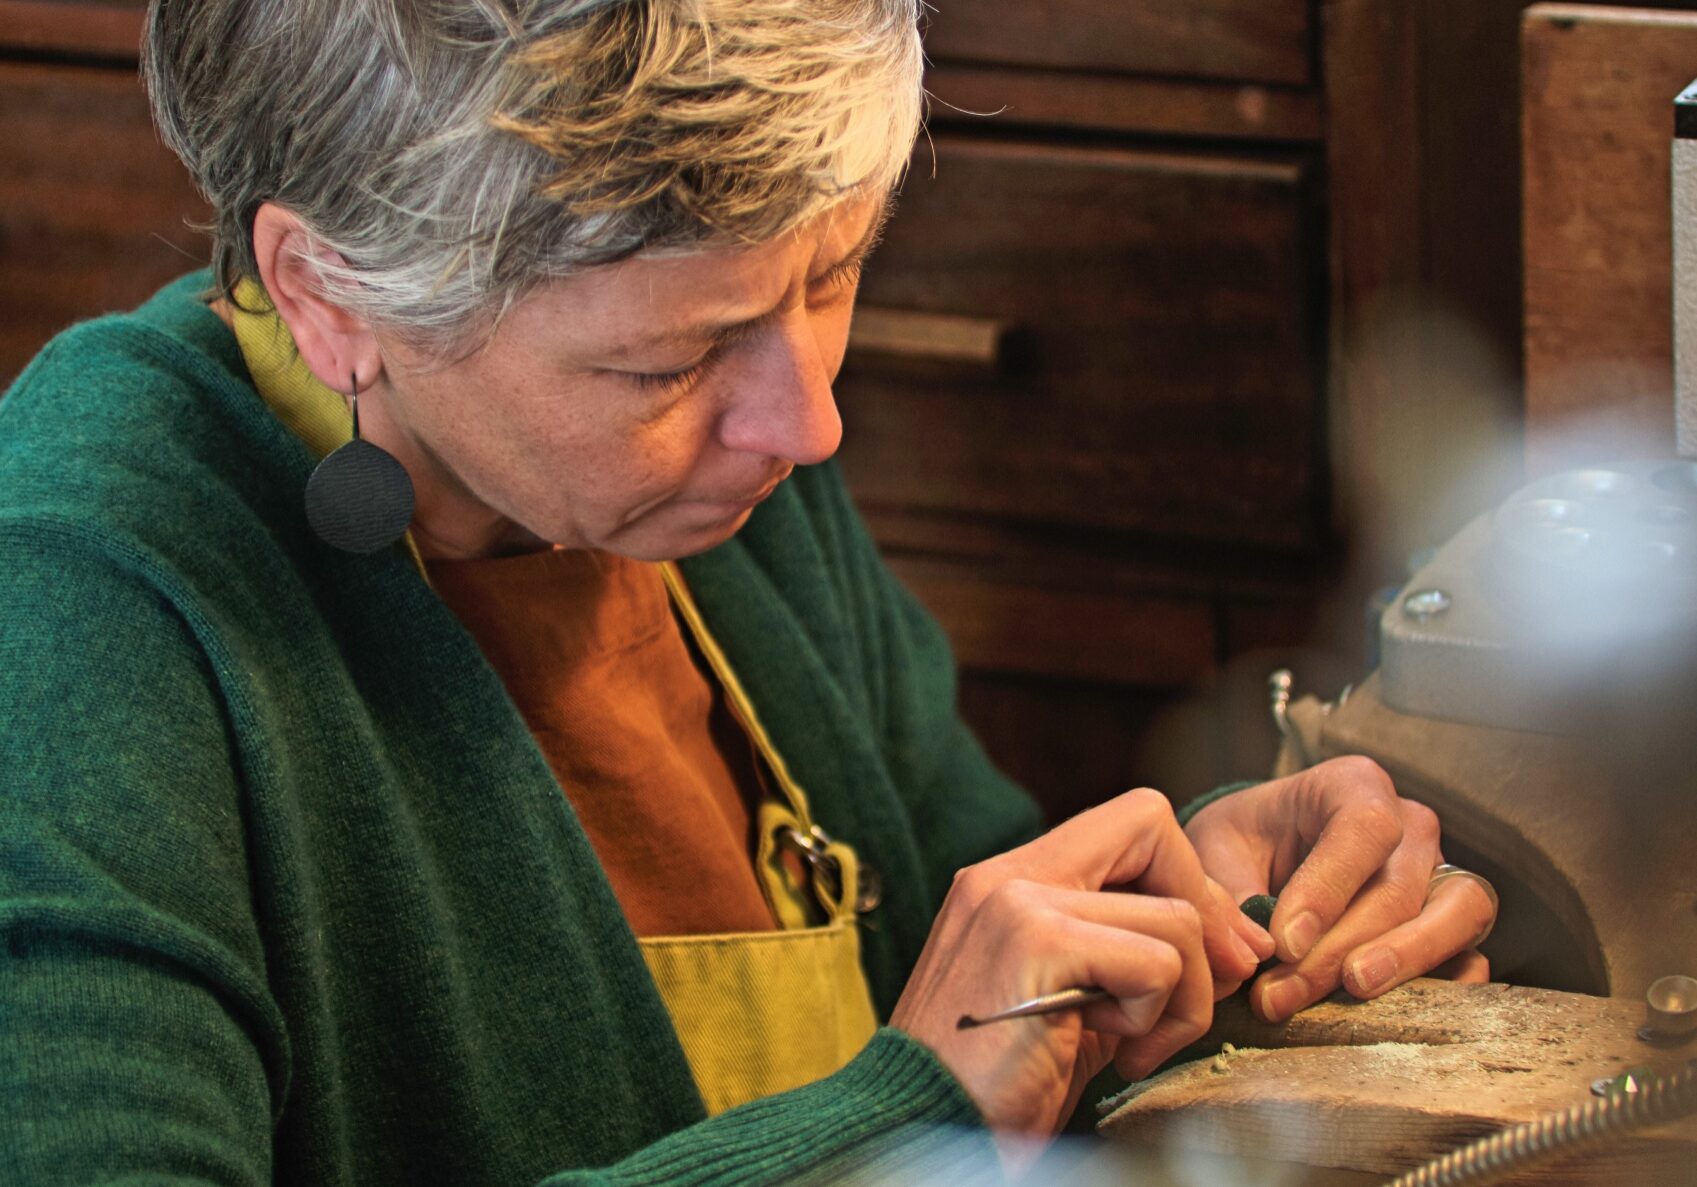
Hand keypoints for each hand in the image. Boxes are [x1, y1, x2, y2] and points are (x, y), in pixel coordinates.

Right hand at [889, 789, 1274, 1166]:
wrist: (922, 1131)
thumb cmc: (998, 1085)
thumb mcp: (1074, 1004)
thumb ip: (1134, 957)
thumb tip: (1240, 942)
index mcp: (1010, 878)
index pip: (1130, 822)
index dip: (1184, 877)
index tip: (1204, 955)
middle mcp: (1008, 874)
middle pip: (1153, 827)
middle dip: (1205, 913)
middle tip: (1199, 994)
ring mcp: (1018, 901)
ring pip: (1174, 915)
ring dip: (1180, 997)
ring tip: (1128, 1045)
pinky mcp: (1035, 942)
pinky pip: (1159, 965)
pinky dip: (1155, 1021)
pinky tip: (1110, 1054)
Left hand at [1183, 756, 1493, 1022]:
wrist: (1259, 859)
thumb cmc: (1241, 844)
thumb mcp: (1216, 850)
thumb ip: (1231, 893)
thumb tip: (1256, 953)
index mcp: (1353, 787)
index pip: (1363, 829)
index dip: (1328, 889)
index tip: (1283, 943)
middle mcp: (1410, 826)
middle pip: (1400, 887)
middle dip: (1339, 948)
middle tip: (1281, 993)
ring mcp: (1440, 875)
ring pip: (1456, 914)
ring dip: (1404, 961)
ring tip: (1351, 992)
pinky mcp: (1453, 927)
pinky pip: (1471, 957)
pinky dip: (1442, 987)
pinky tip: (1392, 1015)